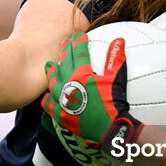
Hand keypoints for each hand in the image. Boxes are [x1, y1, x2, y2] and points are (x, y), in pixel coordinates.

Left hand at [41, 34, 141, 150]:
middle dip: (64, 51)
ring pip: (53, 82)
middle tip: (65, 44)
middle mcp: (68, 84)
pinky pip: (49, 104)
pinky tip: (46, 96)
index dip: (78, 42)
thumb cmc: (114, 104)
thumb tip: (119, 40)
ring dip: (52, 72)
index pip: (78, 52)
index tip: (78, 35)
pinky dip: (48, 99)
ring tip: (50, 65)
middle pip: (64, 63)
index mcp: (82, 74)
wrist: (108, 129)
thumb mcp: (117, 79)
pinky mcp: (61, 114)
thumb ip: (116, 59)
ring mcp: (62, 100)